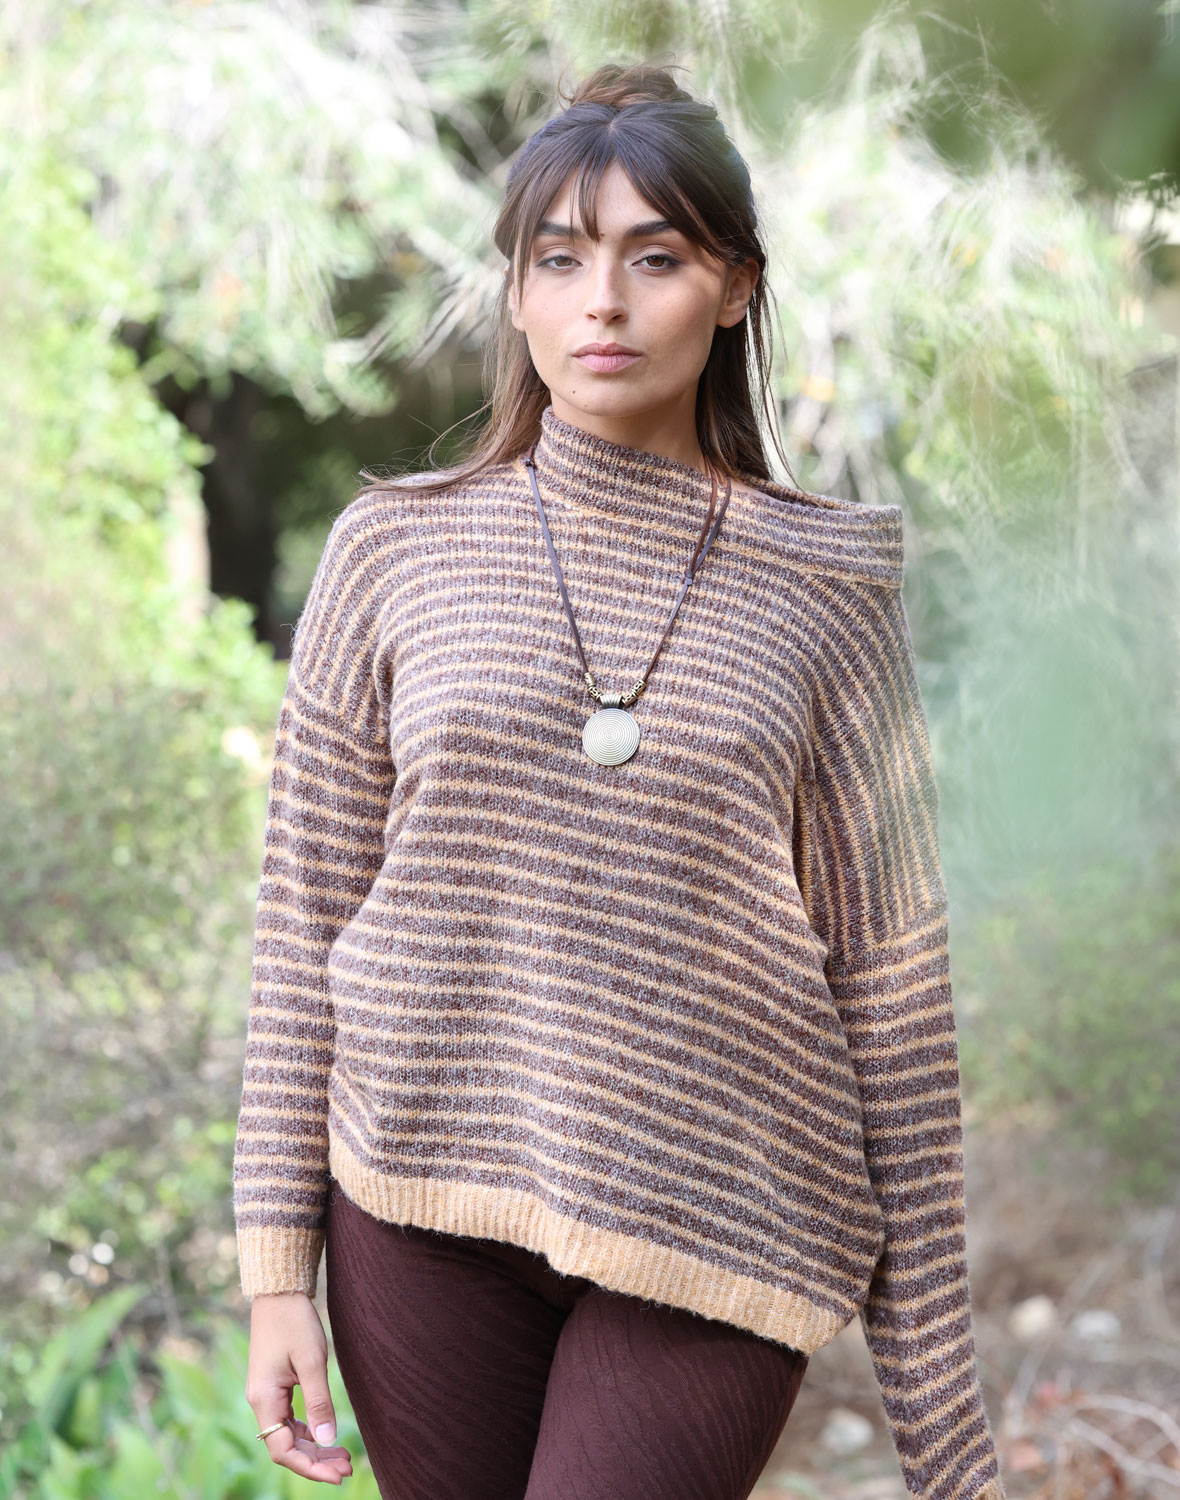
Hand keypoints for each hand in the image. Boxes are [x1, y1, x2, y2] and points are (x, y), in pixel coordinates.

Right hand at [246, 1291, 353, 1484]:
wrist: (279, 1293)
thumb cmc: (295, 1322)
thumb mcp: (311, 1361)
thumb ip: (319, 1402)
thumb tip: (329, 1439)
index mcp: (264, 1400)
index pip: (282, 1451)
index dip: (310, 1467)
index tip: (338, 1475)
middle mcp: (261, 1402)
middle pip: (286, 1447)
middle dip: (316, 1461)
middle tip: (347, 1468)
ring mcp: (266, 1395)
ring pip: (289, 1435)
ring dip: (314, 1447)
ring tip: (344, 1456)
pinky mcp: (274, 1387)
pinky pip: (290, 1420)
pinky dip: (309, 1430)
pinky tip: (328, 1433)